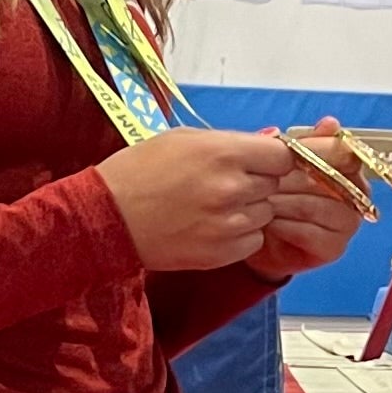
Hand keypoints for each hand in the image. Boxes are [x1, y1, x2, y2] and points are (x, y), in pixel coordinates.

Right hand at [95, 126, 290, 270]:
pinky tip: (210, 226)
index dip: (272, 159)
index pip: (283, 156)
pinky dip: (239, 235)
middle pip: (274, 185)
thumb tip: (268, 143)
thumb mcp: (184, 139)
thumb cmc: (141, 170)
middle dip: (257, 183)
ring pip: (265, 214)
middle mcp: (233, 189)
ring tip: (212, 206)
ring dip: (248, 210)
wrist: (107, 216)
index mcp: (225, 153)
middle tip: (224, 184)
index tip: (259, 162)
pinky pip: (253, 241)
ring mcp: (229, 224)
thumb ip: (230, 142)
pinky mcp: (222, 253)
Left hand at [246, 124, 365, 279]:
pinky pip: (311, 233)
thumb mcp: (281, 163)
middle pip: (331, 180)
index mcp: (349, 168)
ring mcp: (348, 224)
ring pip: (318, 206)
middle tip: (264, 180)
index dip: (320, 151)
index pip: (347, 154)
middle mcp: (356, 195)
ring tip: (260, 202)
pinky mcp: (335, 248)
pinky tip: (267, 224)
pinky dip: (286, 227)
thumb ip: (304, 142)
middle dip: (293, 179)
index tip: (290, 154)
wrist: (256, 237)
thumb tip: (331, 123)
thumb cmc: (272, 194)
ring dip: (285, 204)